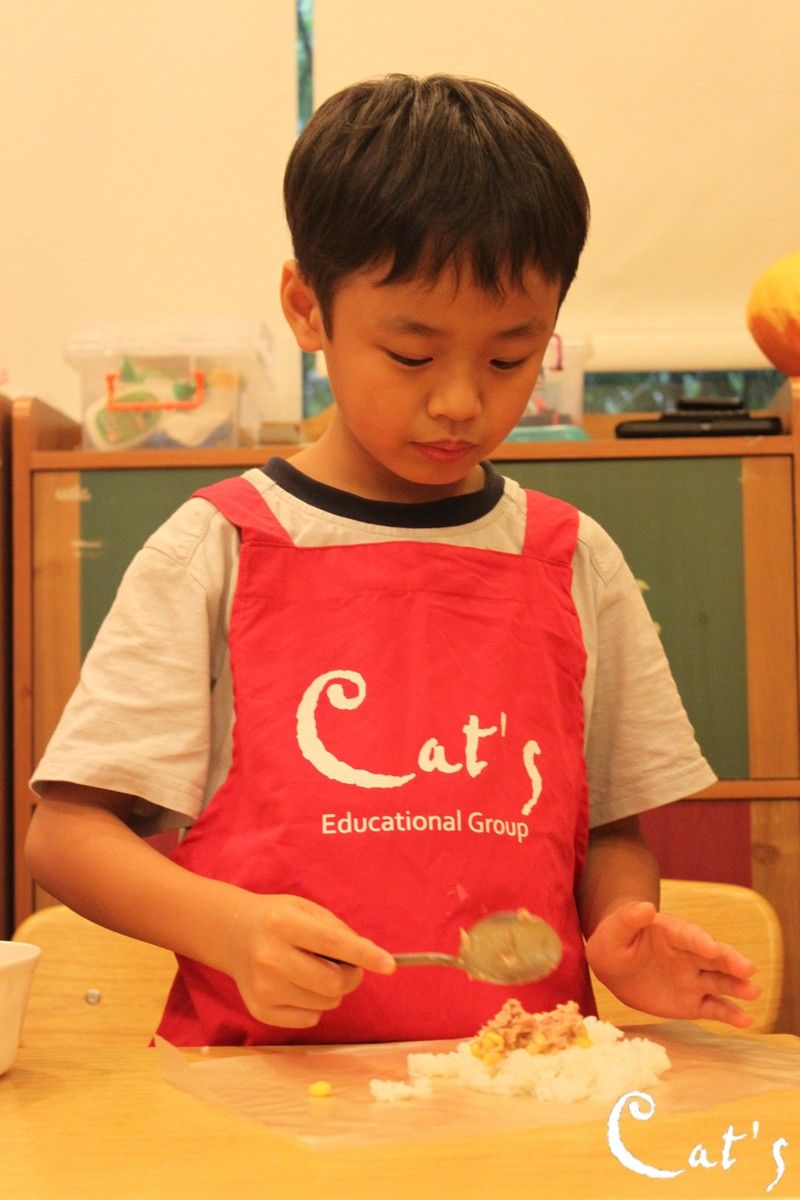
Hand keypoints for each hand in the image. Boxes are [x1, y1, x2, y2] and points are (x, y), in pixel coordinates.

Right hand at [224, 893, 395, 1029]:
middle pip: (332, 982)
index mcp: (284, 924)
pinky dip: (315, 1006)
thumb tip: (370, 958)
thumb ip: (339, 931)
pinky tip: (298, 986)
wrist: (233, 933)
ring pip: (325, 1004)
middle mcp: (270, 956)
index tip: (390, 965)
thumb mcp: (306, 909)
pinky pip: (310, 1019)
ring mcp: (263, 987)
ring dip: (332, 991)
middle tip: (349, 967)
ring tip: (314, 971)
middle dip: (352, 977)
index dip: (365, 955)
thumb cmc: (279, 919)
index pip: (333, 943)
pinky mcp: (260, 1010)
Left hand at [586, 901, 760, 1027]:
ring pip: (719, 982)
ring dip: (737, 987)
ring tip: (754, 992)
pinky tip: (746, 1020)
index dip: (699, 941)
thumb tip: (646, 907)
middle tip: (748, 968)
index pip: (689, 935)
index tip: (711, 947)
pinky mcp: (693, 1002)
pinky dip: (730, 1014)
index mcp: (672, 933)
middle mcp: (689, 955)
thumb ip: (629, 919)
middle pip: (714, 957)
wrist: (614, 967)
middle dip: (730, 961)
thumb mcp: (614, 929)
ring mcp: (693, 978)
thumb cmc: (614, 942)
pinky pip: (714, 1008)